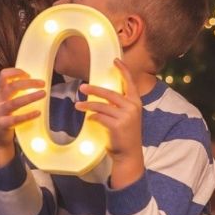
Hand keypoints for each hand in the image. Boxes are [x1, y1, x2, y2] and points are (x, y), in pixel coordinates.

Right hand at [0, 68, 45, 166]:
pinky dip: (27, 116)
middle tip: (43, 83)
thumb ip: (14, 92)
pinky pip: (15, 119)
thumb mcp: (4, 101)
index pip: (3, 76)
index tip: (28, 74)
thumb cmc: (3, 116)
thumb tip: (34, 82)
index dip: (15, 72)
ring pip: (14, 103)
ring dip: (30, 97)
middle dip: (28, 83)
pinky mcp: (2, 125)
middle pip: (11, 87)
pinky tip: (38, 113)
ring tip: (43, 94)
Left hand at [76, 58, 143, 188]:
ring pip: (102, 105)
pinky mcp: (117, 125)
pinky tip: (89, 118)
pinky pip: (100, 117)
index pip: (130, 82)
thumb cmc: (125, 134)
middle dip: (94, 89)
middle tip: (82, 87)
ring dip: (88, 104)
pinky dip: (92, 117)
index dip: (123, 70)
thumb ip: (119, 105)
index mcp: (136, 102)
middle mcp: (132, 107)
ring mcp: (126, 116)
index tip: (115, 60)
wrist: (129, 154)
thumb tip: (103, 95)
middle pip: (110, 93)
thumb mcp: (127, 116)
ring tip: (77, 104)